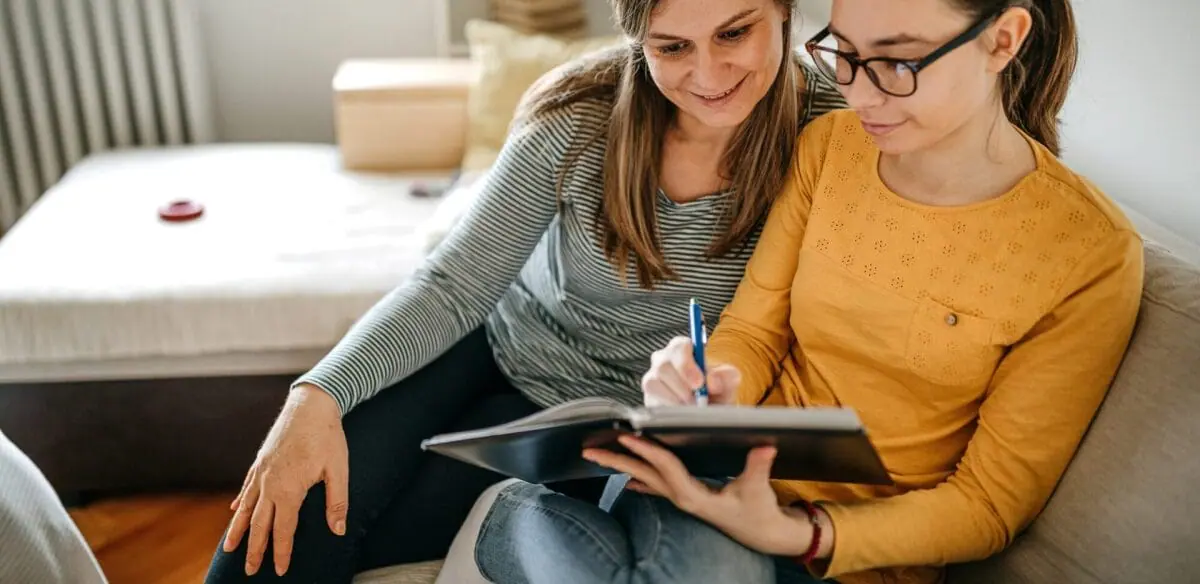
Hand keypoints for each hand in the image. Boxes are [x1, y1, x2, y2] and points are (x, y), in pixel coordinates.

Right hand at [224, 384, 348, 575]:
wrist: (311, 404)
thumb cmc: (328, 436)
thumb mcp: (339, 470)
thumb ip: (337, 502)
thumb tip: (338, 531)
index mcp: (289, 490)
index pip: (284, 529)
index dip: (281, 552)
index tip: (278, 570)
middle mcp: (269, 484)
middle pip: (259, 524)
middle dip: (254, 549)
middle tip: (249, 570)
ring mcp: (261, 472)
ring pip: (245, 508)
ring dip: (238, 530)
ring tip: (229, 548)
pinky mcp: (260, 461)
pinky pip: (246, 487)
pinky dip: (239, 502)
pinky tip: (234, 511)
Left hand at [582, 435, 813, 555]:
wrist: (764, 534)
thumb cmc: (759, 512)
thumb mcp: (758, 489)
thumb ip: (758, 466)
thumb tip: (765, 445)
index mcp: (695, 496)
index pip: (665, 468)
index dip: (647, 450)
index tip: (626, 435)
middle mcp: (682, 498)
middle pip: (643, 475)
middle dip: (616, 461)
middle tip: (588, 450)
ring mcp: (682, 499)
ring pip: (644, 479)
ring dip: (622, 466)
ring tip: (599, 456)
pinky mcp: (686, 498)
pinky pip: (656, 486)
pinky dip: (640, 479)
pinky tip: (626, 479)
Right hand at [643, 336, 740, 405]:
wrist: (710, 409)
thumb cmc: (716, 390)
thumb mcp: (728, 382)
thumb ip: (726, 376)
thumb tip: (713, 381)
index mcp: (683, 349)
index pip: (679, 347)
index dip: (687, 365)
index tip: (699, 383)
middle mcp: (664, 359)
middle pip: (663, 365)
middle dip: (682, 386)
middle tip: (698, 400)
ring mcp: (653, 378)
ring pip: (653, 383)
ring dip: (676, 399)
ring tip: (693, 407)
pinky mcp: (648, 397)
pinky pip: (651, 401)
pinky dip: (669, 409)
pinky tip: (682, 412)